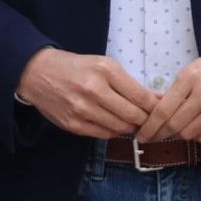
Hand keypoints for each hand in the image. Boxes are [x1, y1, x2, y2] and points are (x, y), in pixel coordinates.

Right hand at [15, 48, 159, 137]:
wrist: (39, 73)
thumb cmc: (76, 67)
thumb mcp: (104, 65)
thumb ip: (129, 84)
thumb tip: (156, 99)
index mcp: (105, 70)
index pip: (141, 96)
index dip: (155, 108)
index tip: (162, 111)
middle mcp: (94, 90)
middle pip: (133, 115)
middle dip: (145, 121)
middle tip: (150, 121)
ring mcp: (82, 110)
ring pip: (120, 128)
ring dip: (130, 128)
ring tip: (133, 123)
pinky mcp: (73, 125)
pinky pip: (104, 134)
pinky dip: (113, 132)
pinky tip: (114, 124)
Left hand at [136, 46, 200, 144]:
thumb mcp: (192, 70)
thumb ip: (175, 91)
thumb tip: (154, 114)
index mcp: (191, 78)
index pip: (163, 111)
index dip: (149, 127)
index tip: (142, 134)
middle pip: (174, 126)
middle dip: (160, 134)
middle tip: (154, 136)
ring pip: (189, 135)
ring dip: (180, 134)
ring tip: (179, 128)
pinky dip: (199, 136)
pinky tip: (199, 126)